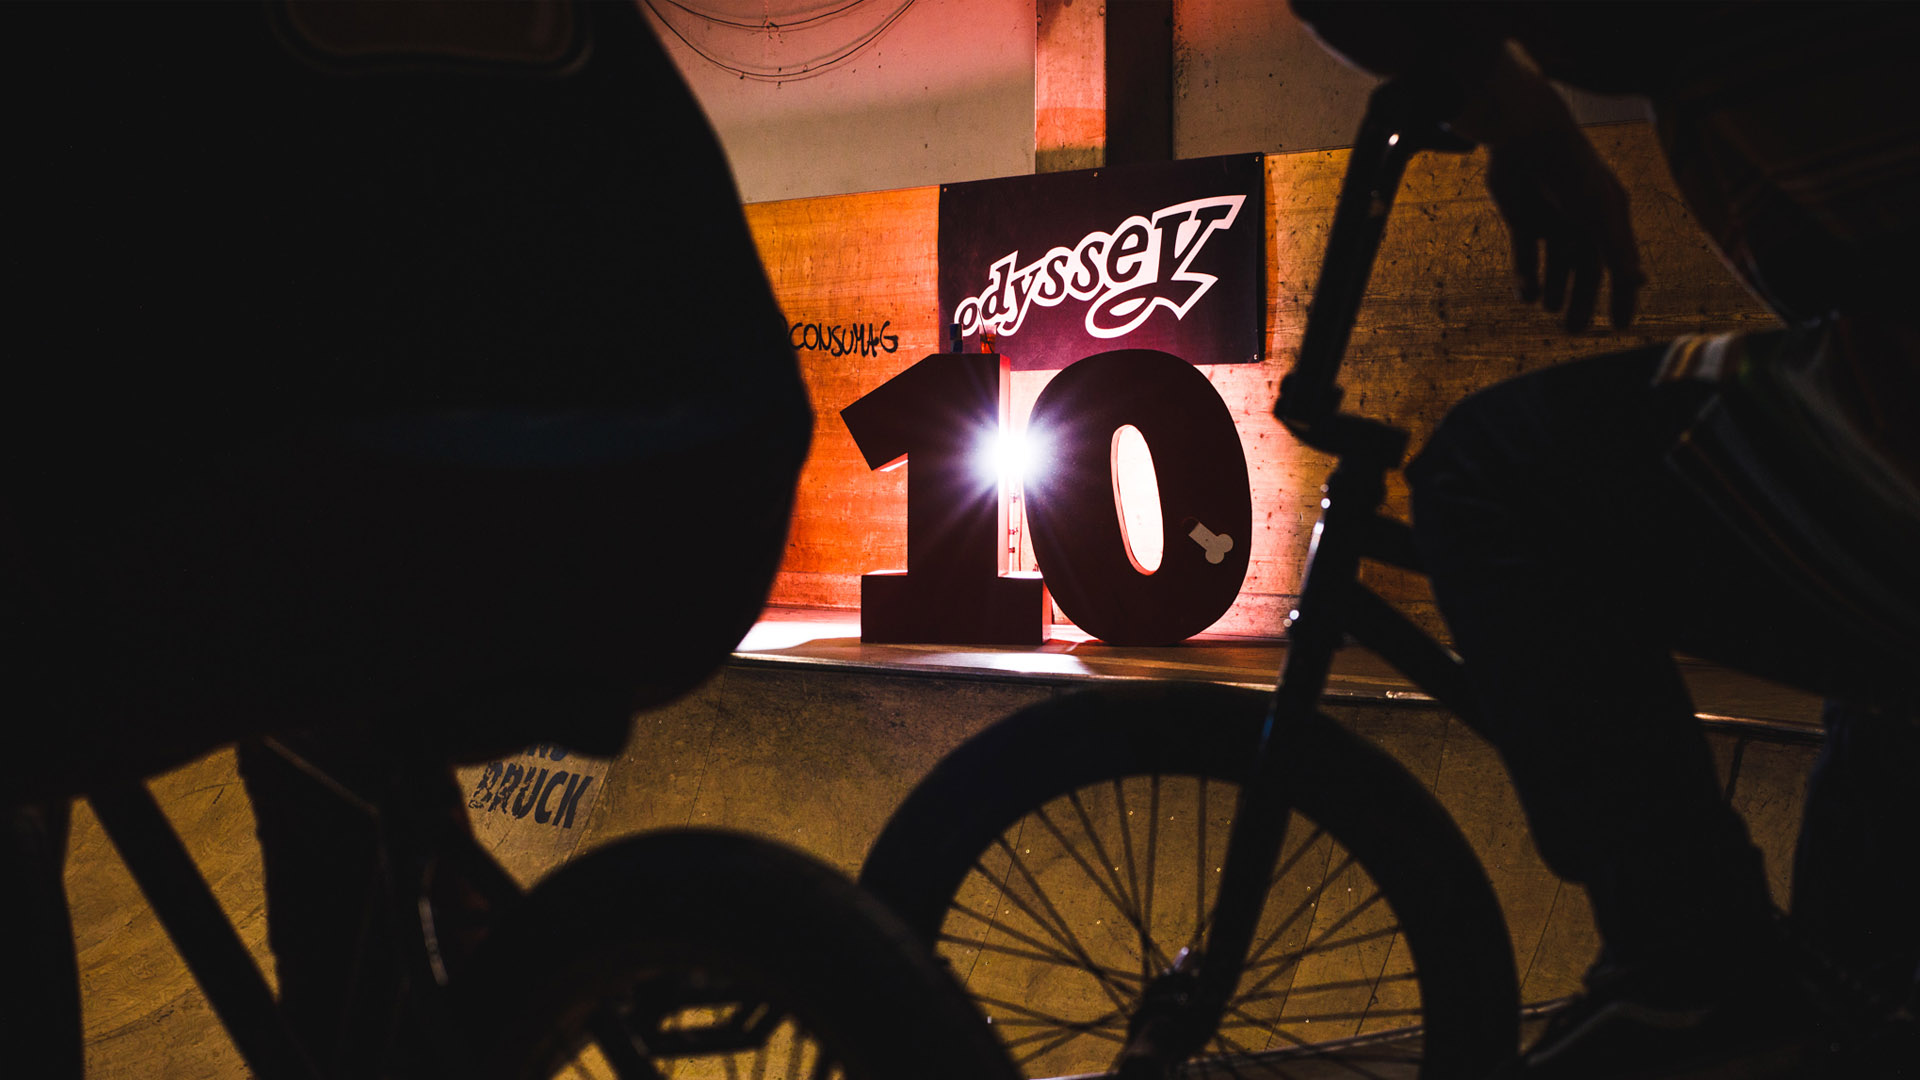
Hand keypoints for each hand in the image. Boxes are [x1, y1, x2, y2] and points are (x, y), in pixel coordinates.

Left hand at [1485, 122, 1644, 331]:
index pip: (1620, 264)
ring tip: (1550, 312)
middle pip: (1586, 271)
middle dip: (1582, 301)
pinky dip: (1526, 277)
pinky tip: (1527, 295)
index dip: (1622, 295)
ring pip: (1556, 266)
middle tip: (1574, 330)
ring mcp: (1552, 221)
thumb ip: (1617, 250)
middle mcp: (1583, 221)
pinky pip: (1526, 257)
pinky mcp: (1522, 220)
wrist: (1528, 139)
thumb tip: (1640, 283)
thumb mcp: (1600, 214)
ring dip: (1555, 291)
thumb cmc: (1573, 172)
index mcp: (1610, 216)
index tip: (1621, 325)